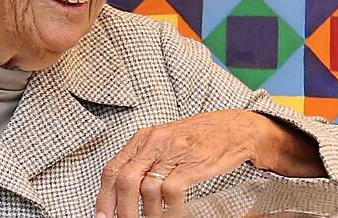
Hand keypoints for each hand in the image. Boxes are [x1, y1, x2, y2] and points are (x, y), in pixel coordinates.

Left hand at [94, 110, 324, 217]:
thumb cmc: (199, 137)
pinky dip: (170, 210)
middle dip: (122, 210)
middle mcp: (155, 141)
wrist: (235, 128)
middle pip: (125, 180)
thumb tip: (122, 190)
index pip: (113, 168)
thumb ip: (144, 159)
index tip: (102, 215)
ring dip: (147, 214)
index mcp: (144, 137)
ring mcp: (175, 152)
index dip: (104, 196)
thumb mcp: (166, 141)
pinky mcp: (193, 163)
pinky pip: (172, 192)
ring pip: (146, 189)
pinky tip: (174, 215)